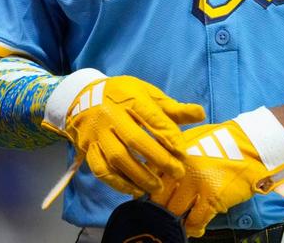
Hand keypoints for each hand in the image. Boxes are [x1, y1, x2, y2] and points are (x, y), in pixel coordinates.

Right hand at [42, 70, 204, 196]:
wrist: (83, 96)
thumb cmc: (123, 96)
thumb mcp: (147, 94)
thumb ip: (173, 108)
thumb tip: (201, 114)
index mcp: (129, 98)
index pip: (151, 118)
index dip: (169, 136)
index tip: (183, 152)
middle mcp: (111, 115)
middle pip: (135, 139)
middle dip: (159, 158)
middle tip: (177, 172)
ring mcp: (98, 133)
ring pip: (117, 157)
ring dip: (139, 175)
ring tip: (157, 186)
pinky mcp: (88, 148)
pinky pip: (101, 169)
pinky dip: (117, 182)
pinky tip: (133, 189)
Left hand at [149, 108, 283, 237]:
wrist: (251, 145)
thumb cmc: (223, 142)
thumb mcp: (192, 141)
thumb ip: (174, 156)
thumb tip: (157, 176)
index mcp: (175, 153)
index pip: (150, 179)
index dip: (148, 194)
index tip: (151, 203)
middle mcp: (182, 168)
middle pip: (159, 199)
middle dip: (160, 210)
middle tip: (164, 216)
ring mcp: (196, 184)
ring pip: (175, 212)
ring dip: (176, 221)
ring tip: (180, 223)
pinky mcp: (212, 197)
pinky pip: (195, 221)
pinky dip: (193, 228)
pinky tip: (196, 228)